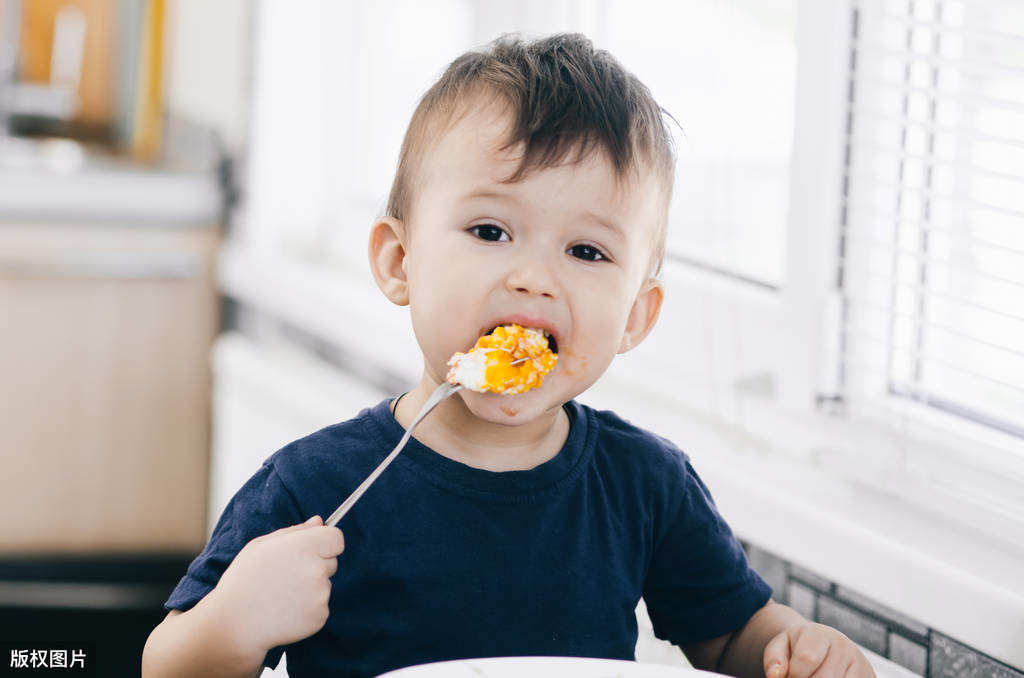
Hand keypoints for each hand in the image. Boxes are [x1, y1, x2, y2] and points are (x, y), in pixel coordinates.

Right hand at [208, 515, 345, 653]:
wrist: (234, 623)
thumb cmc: (245, 579)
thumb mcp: (262, 545)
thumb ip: (296, 531)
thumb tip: (320, 522)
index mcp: (305, 546)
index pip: (337, 539)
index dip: (325, 543)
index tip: (313, 550)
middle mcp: (317, 569)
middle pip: (331, 562)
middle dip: (315, 566)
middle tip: (286, 576)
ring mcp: (320, 594)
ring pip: (324, 585)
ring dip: (310, 589)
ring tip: (281, 595)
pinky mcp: (320, 616)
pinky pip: (320, 606)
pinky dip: (307, 609)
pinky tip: (285, 610)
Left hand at [763, 622, 875, 676]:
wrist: (822, 647)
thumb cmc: (797, 648)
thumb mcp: (780, 646)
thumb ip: (774, 659)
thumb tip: (775, 675)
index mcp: (821, 634)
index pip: (806, 659)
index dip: (793, 674)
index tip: (788, 675)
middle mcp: (845, 647)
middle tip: (801, 677)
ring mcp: (861, 665)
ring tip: (812, 677)